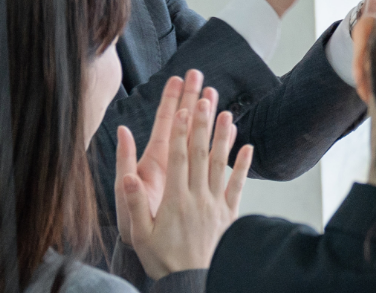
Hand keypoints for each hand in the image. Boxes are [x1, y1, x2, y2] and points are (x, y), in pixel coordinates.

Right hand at [115, 75, 253, 278]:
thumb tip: (127, 174)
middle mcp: (198, 198)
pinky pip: (237, 186)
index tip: (183, 109)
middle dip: (202, 126)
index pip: (178, 159)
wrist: (192, 280)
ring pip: (221, 165)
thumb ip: (133, 201)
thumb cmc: (162, 258)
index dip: (181, 132)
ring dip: (224, 138)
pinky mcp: (228, 215)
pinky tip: (248, 147)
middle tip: (205, 100)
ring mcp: (216, 205)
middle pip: (201, 155)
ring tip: (227, 114)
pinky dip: (243, 166)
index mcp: (175, 200)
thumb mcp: (139, 233)